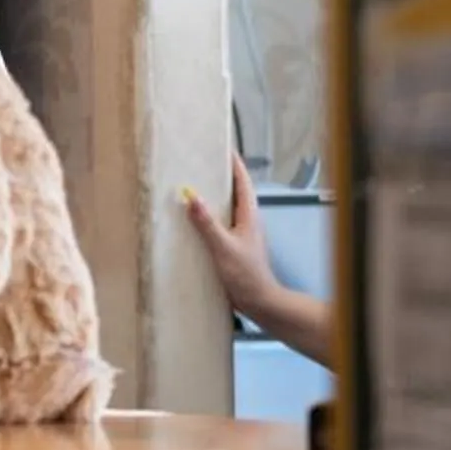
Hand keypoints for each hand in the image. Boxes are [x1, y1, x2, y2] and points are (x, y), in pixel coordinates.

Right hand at [181, 155, 281, 320]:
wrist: (259, 301)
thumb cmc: (246, 274)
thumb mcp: (223, 247)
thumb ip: (207, 223)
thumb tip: (191, 196)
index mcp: (249, 216)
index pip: (243, 183)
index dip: (234, 165)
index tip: (224, 148)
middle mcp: (246, 221)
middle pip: (234, 192)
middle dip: (220, 176)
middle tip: (201, 163)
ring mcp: (241, 233)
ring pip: (226, 207)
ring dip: (212, 196)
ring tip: (192, 185)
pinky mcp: (233, 245)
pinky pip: (219, 223)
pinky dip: (207, 216)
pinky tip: (191, 220)